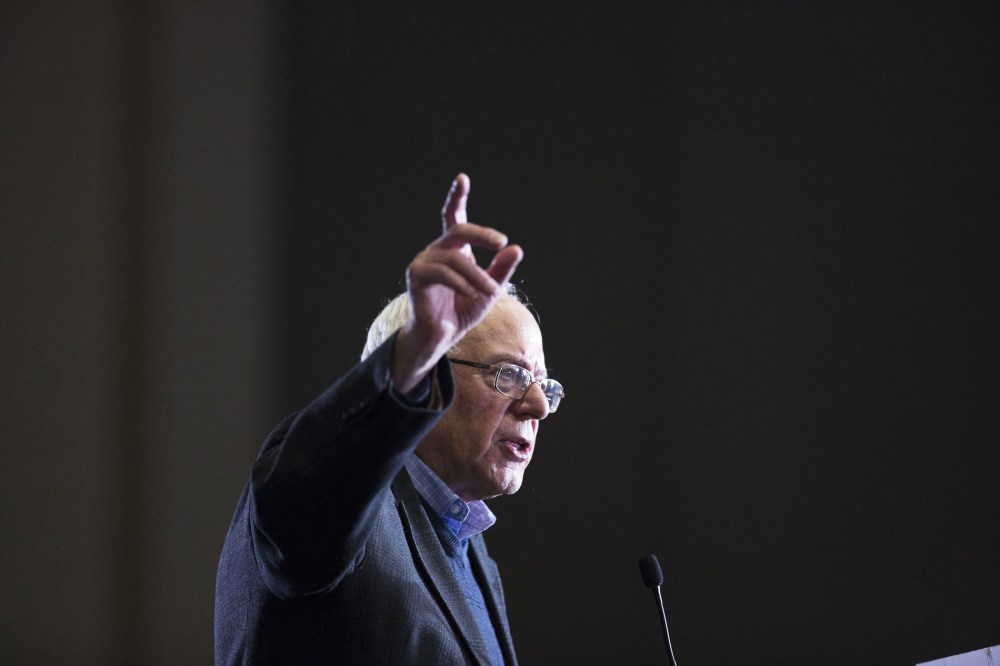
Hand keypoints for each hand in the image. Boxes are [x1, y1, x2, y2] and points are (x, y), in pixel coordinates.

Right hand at [392, 174, 522, 391]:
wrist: (442, 335)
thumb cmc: (463, 309)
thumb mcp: (489, 289)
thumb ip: (501, 270)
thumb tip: (516, 248)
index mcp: (454, 249)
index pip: (454, 217)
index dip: (457, 196)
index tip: (462, 178)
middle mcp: (437, 249)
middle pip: (459, 230)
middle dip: (481, 233)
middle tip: (501, 241)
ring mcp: (423, 260)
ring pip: (455, 257)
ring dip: (477, 275)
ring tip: (489, 291)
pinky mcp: (416, 275)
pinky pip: (443, 272)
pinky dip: (461, 283)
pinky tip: (472, 294)